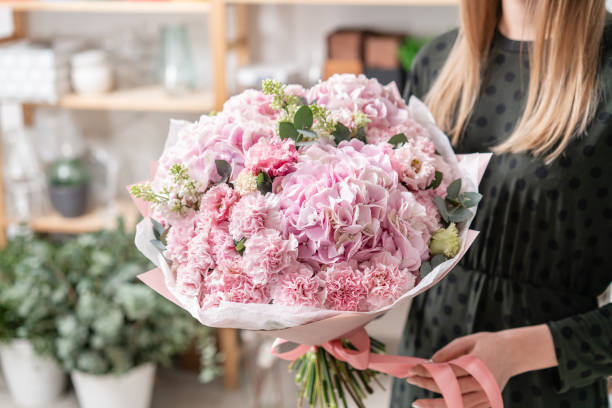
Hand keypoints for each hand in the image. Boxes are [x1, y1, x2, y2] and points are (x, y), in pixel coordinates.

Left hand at [406, 325, 557, 407]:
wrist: (514, 353)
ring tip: (418, 403)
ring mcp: (487, 394)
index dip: (428, 372)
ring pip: (458, 404)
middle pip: (450, 388)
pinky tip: (435, 407)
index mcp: (479, 364)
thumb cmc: (488, 344)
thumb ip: (448, 352)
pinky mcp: (489, 401)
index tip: (412, 370)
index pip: (448, 371)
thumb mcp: (468, 341)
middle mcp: (484, 382)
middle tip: (411, 381)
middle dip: (427, 385)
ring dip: (436, 404)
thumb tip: (430, 363)